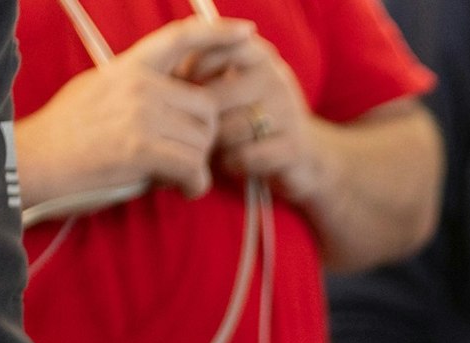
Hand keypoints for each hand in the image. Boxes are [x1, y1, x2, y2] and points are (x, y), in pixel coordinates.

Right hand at [17, 19, 252, 204]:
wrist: (32, 160)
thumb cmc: (68, 133)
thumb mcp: (100, 90)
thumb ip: (140, 88)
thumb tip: (174, 97)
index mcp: (130, 66)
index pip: (180, 38)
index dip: (218, 32)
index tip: (248, 32)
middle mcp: (139, 84)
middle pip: (207, 108)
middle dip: (204, 138)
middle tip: (183, 156)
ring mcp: (140, 114)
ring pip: (203, 141)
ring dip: (197, 165)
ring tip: (175, 175)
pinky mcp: (140, 148)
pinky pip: (193, 167)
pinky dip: (194, 185)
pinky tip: (181, 188)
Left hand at [197, 34, 332, 203]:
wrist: (304, 159)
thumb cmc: (252, 121)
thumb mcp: (233, 88)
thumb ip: (204, 73)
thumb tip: (165, 75)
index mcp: (259, 55)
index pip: (214, 50)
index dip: (191, 72)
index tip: (186, 90)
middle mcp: (276, 78)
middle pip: (215, 98)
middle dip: (201, 121)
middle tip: (200, 134)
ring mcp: (289, 112)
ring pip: (228, 130)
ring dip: (216, 147)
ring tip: (218, 150)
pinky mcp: (294, 147)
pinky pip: (245, 156)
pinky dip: (233, 165)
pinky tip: (234, 164)